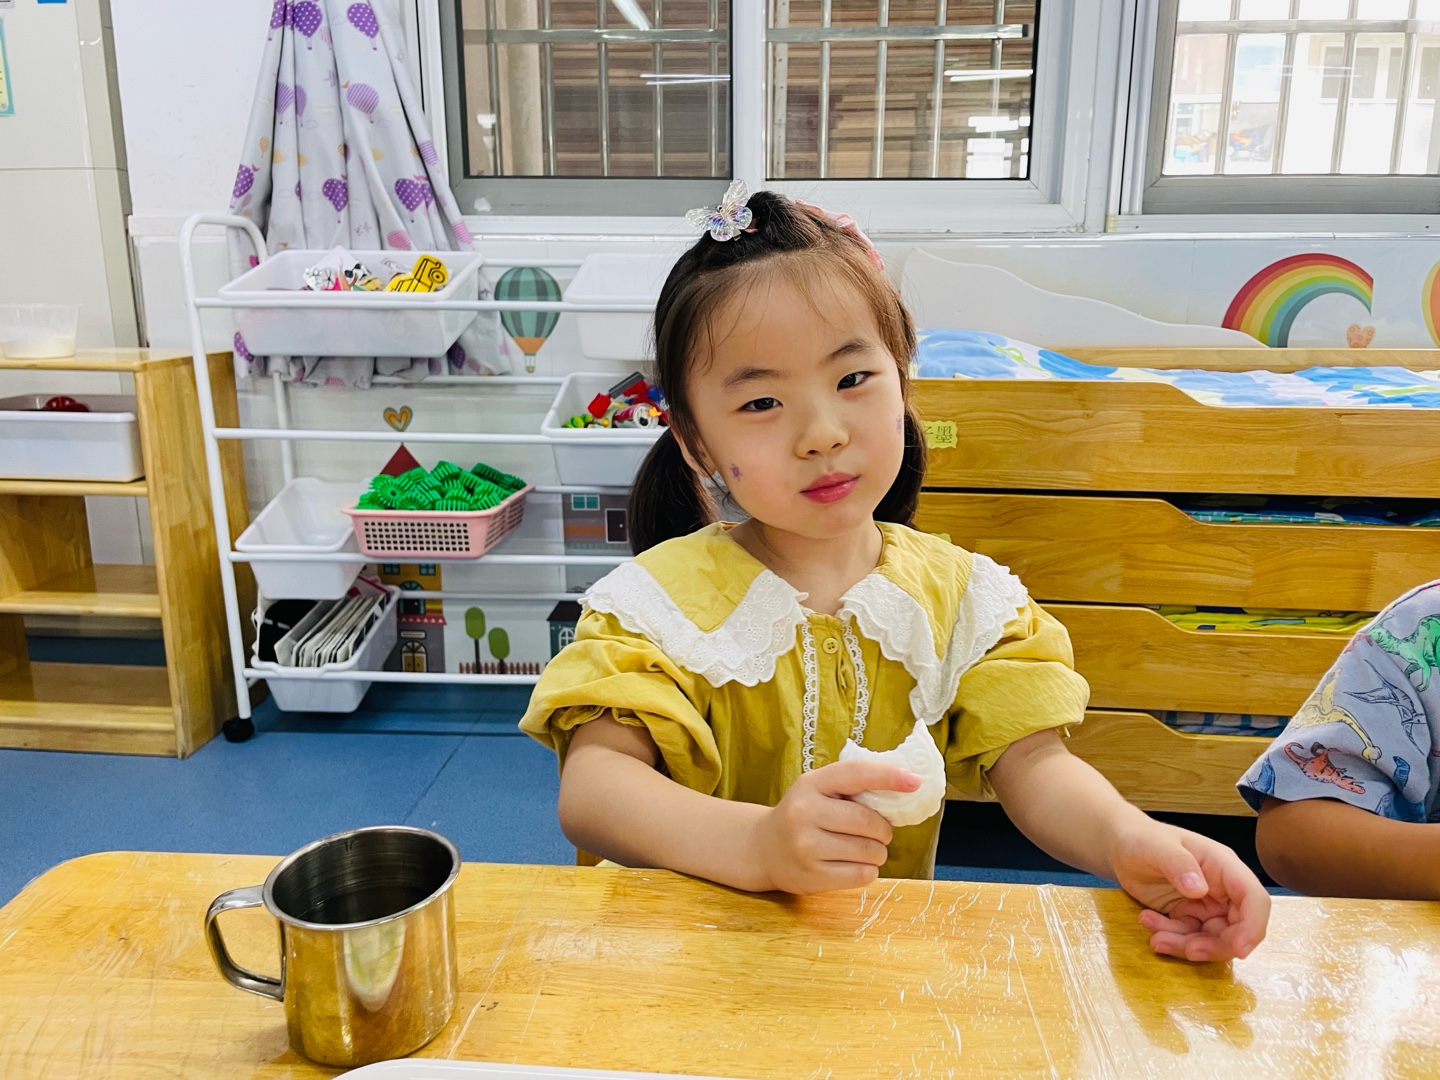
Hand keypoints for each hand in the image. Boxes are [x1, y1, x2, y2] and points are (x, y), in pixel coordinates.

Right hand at [750, 760, 919, 893]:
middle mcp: (805, 813)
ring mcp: (807, 846)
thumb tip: (905, 786)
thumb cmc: (802, 814)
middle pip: (869, 821)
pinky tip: (854, 864)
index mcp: (811, 784)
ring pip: (869, 850)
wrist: (763, 848)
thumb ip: (852, 787)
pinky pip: (862, 874)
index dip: (888, 777)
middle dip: (884, 829)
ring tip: (864, 849)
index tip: (915, 782)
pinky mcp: (812, 876)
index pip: (856, 774)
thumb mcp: (817, 790)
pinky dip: (868, 870)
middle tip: (879, 831)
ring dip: (878, 851)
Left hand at [1111, 821, 1270, 961]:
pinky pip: (1188, 938)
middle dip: (1216, 946)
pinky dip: (1171, 939)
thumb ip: (1178, 864)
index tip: (1239, 950)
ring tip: (1156, 936)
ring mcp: (1206, 905)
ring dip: (1186, 945)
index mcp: (1224, 866)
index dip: (1253, 927)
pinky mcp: (1189, 916)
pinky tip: (1148, 921)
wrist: (1123, 847)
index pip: (1254, 899)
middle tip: (1188, 950)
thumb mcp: (1157, 847)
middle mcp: (1221, 888)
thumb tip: (1199, 889)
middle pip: (1238, 928)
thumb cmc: (1143, 839)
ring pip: (1212, 939)